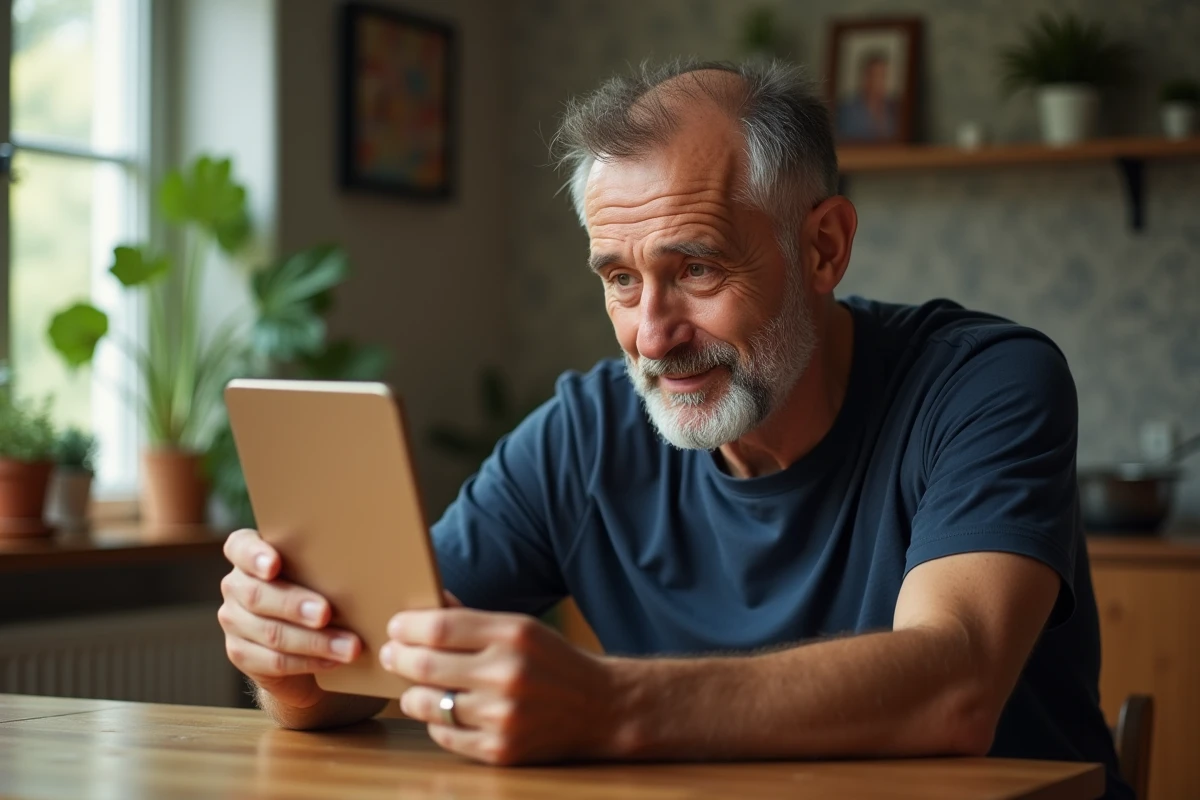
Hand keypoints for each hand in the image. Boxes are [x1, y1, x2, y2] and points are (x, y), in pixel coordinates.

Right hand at [218, 528, 363, 709]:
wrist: (301, 643)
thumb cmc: (318, 591)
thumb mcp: (319, 573)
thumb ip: (324, 564)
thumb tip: (365, 563)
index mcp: (250, 555)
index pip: (240, 546)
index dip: (255, 555)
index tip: (274, 564)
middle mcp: (236, 585)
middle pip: (257, 595)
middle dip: (295, 605)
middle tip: (326, 613)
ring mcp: (234, 621)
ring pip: (271, 632)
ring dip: (314, 641)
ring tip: (349, 646)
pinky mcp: (241, 653)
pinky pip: (274, 661)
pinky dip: (309, 661)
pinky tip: (334, 660)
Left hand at [380, 608, 618, 764]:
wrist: (601, 708)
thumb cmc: (554, 662)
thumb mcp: (521, 628)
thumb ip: (472, 618)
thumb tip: (427, 603)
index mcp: (514, 634)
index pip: (440, 626)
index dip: (407, 626)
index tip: (395, 627)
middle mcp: (507, 673)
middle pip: (426, 664)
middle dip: (399, 657)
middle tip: (392, 654)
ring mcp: (503, 715)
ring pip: (428, 704)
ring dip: (412, 694)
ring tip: (415, 687)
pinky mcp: (500, 750)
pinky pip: (444, 735)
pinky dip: (436, 722)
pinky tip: (444, 711)